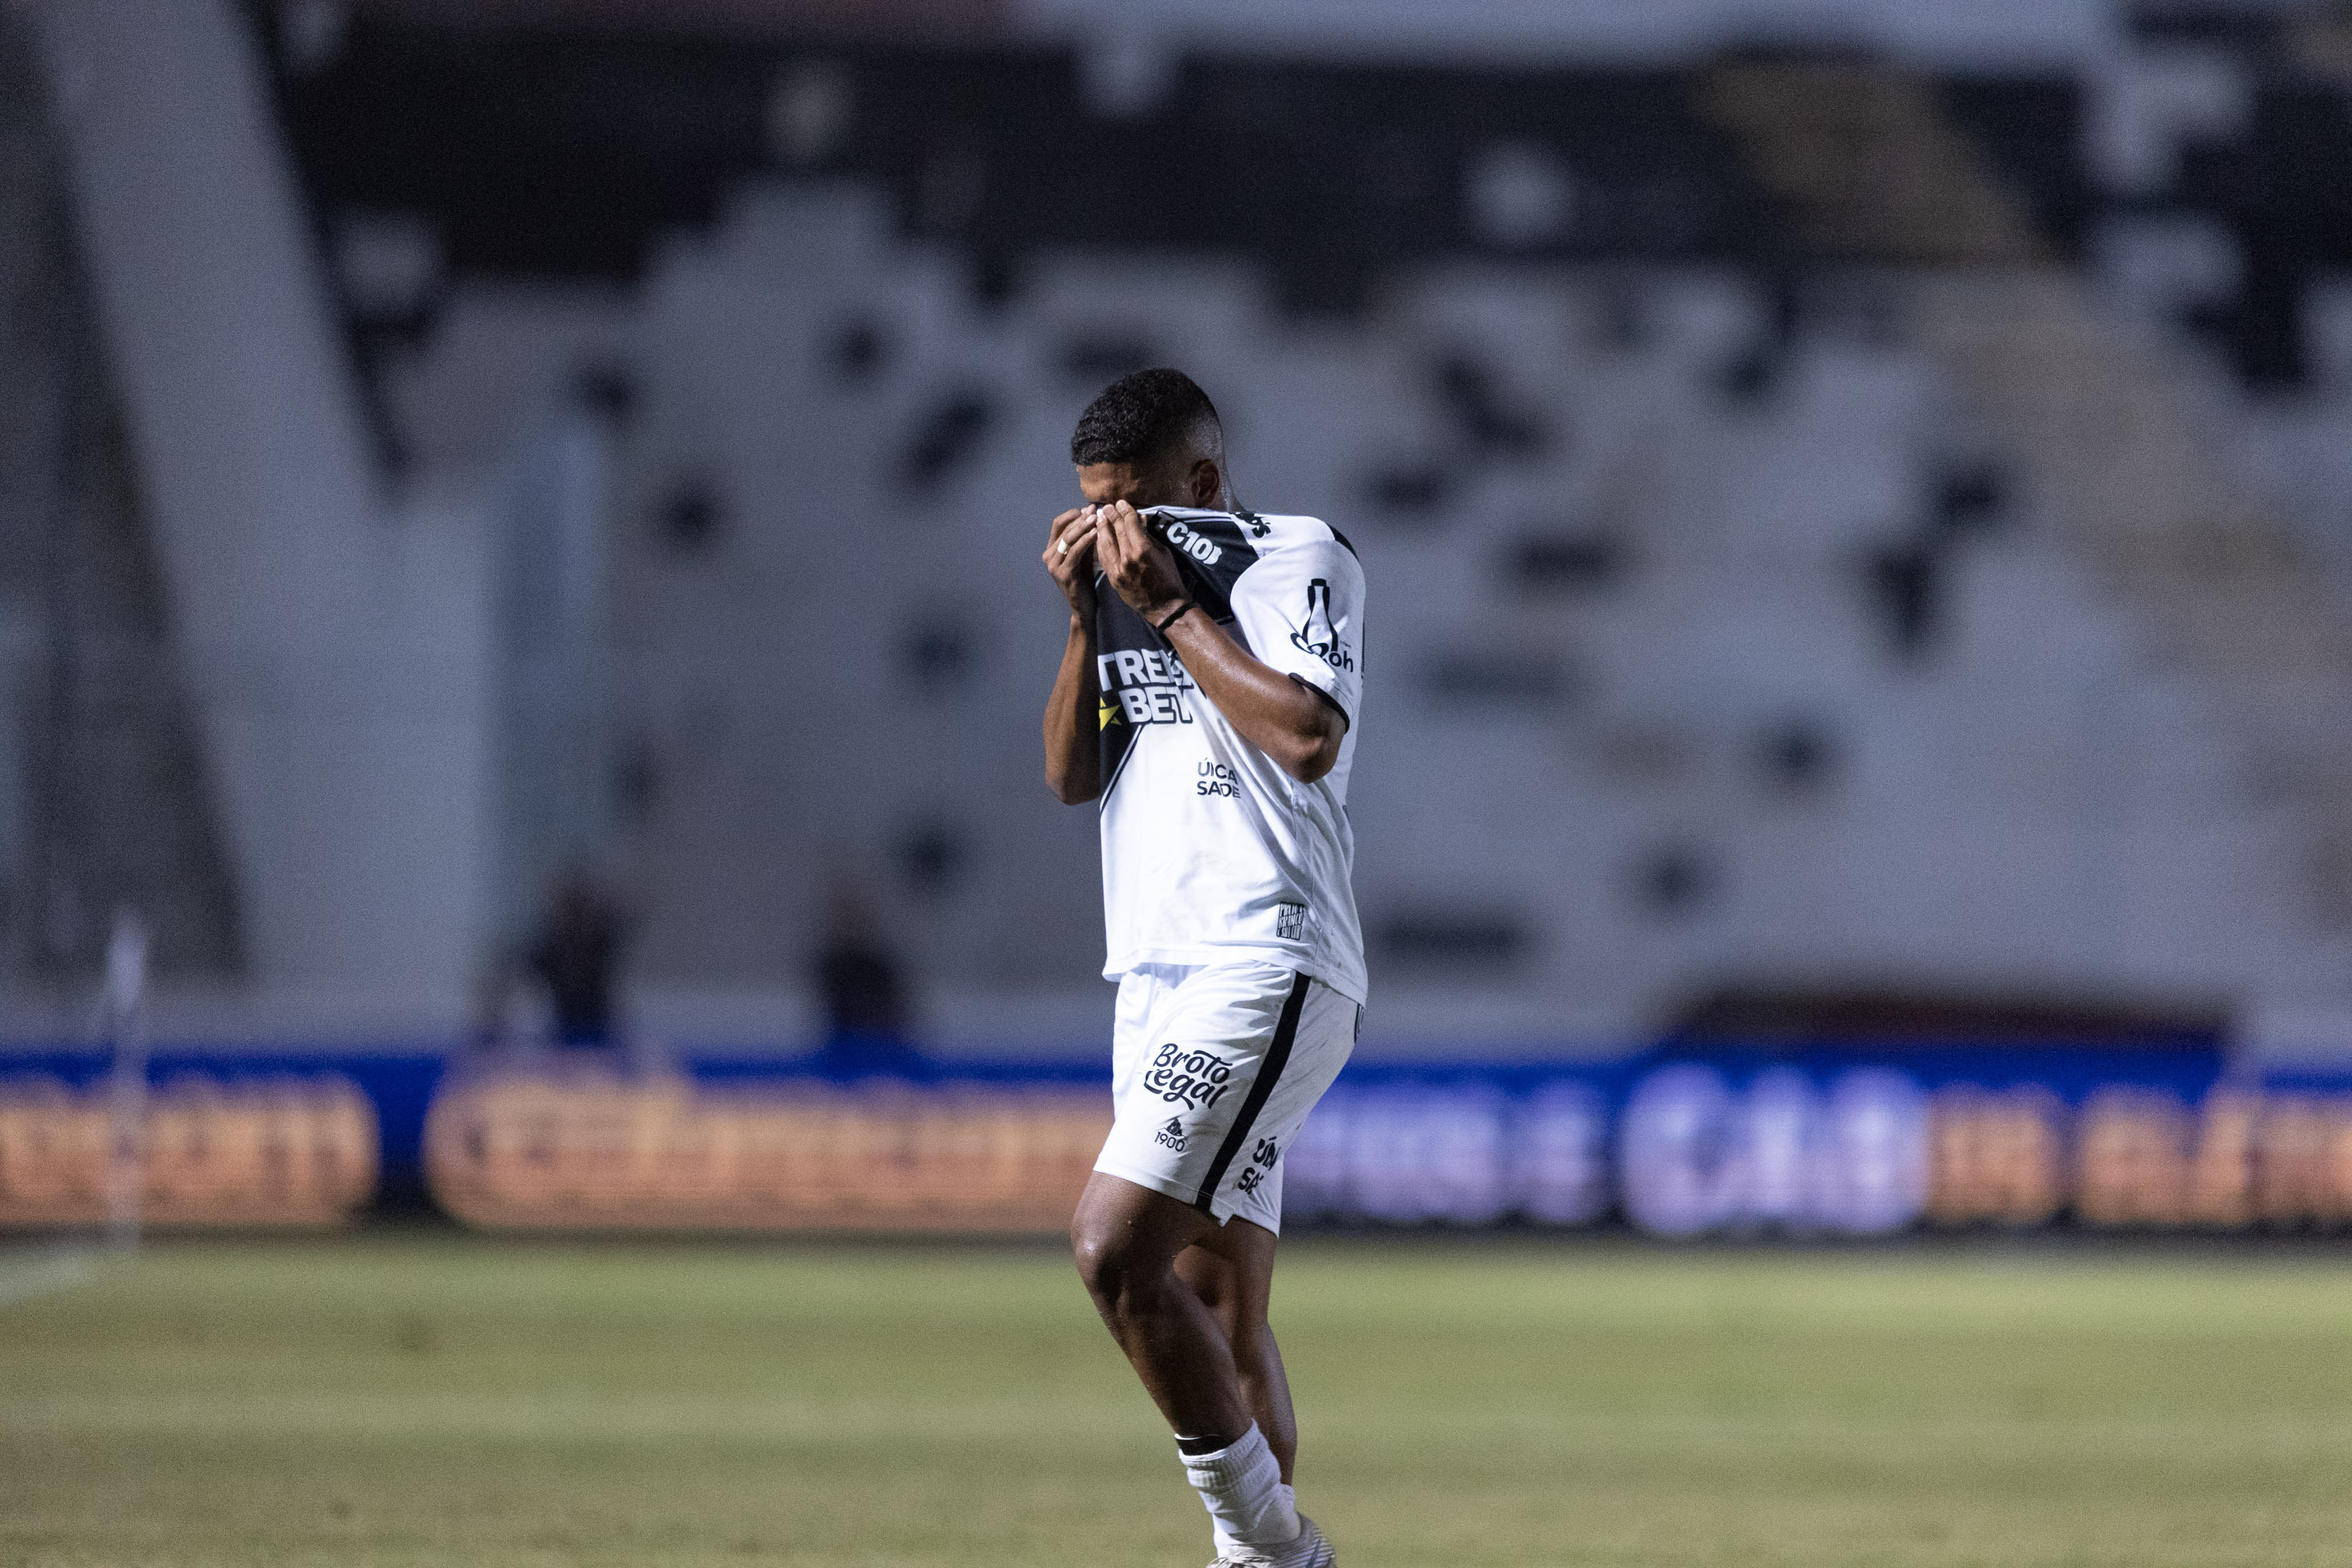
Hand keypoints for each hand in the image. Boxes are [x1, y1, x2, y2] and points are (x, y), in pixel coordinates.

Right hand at [1042, 506, 1098, 615]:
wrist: (1083, 606)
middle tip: (1094, 511)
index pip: (1058, 524)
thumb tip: (1091, 512)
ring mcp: (1054, 565)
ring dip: (1083, 527)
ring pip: (1068, 538)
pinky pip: (1075, 551)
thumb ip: (1085, 537)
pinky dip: (1086, 540)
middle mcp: (1048, 556)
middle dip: (1080, 518)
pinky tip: (1096, 534)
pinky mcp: (1063, 573)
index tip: (1088, 509)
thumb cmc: (1085, 579)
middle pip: (1064, 529)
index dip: (1072, 514)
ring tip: (1097, 519)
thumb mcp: (1084, 554)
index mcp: (1051, 550)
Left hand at [1096, 502, 1188, 623]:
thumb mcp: (1163, 553)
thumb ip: (1148, 535)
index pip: (1130, 523)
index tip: (1120, 503)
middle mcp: (1128, 558)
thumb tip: (1139, 518)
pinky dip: (1100, 545)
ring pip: (1105, 543)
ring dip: (1101, 529)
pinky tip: (1099, 537)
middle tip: (1106, 507)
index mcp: (1143, 549)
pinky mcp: (1113, 579)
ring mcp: (1118, 569)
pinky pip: (1103, 558)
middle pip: (1116, 530)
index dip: (1124, 511)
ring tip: (1099, 519)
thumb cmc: (1169, 578)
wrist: (1165, 607)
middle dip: (1110, 516)